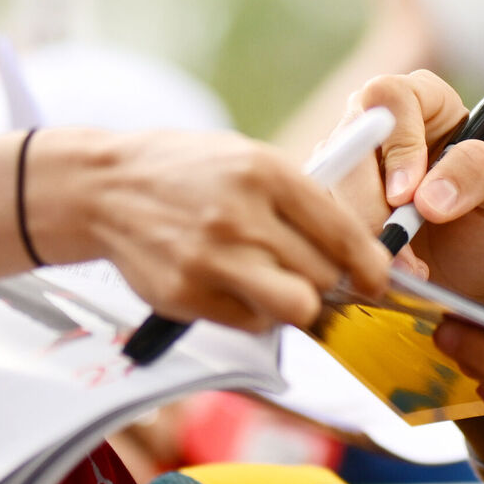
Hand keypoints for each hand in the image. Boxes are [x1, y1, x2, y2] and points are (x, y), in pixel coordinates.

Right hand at [0, 127, 391, 332]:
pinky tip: (238, 287)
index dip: (370, 264)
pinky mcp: (185, 294)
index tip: (377, 278)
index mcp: (265, 172)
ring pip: (294, 307)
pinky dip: (255, 313)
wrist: (105, 188)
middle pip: (323, 277)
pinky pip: (251, 323)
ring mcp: (210, 258)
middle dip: (333, 285)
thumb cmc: (189, 173)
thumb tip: (357, 249)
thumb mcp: (248, 160)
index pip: (340, 231)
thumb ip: (301, 199)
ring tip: (283, 285)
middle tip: (324, 281)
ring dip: (297, 303)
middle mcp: (240, 215)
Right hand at [350, 70, 483, 304]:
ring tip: (401, 271)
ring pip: (327, 185)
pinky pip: (317, 219)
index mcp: (424, 100)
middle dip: (370, 206)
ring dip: (359, 235)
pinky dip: (342, 251)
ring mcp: (346, 164)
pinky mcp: (329, 204)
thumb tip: (425, 196)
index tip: (408, 197)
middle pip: (348, 144)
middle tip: (401, 252)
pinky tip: (375, 275)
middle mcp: (375, 124)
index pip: (390, 97)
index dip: (396, 145)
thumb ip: (480, 171)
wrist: (480, 275)